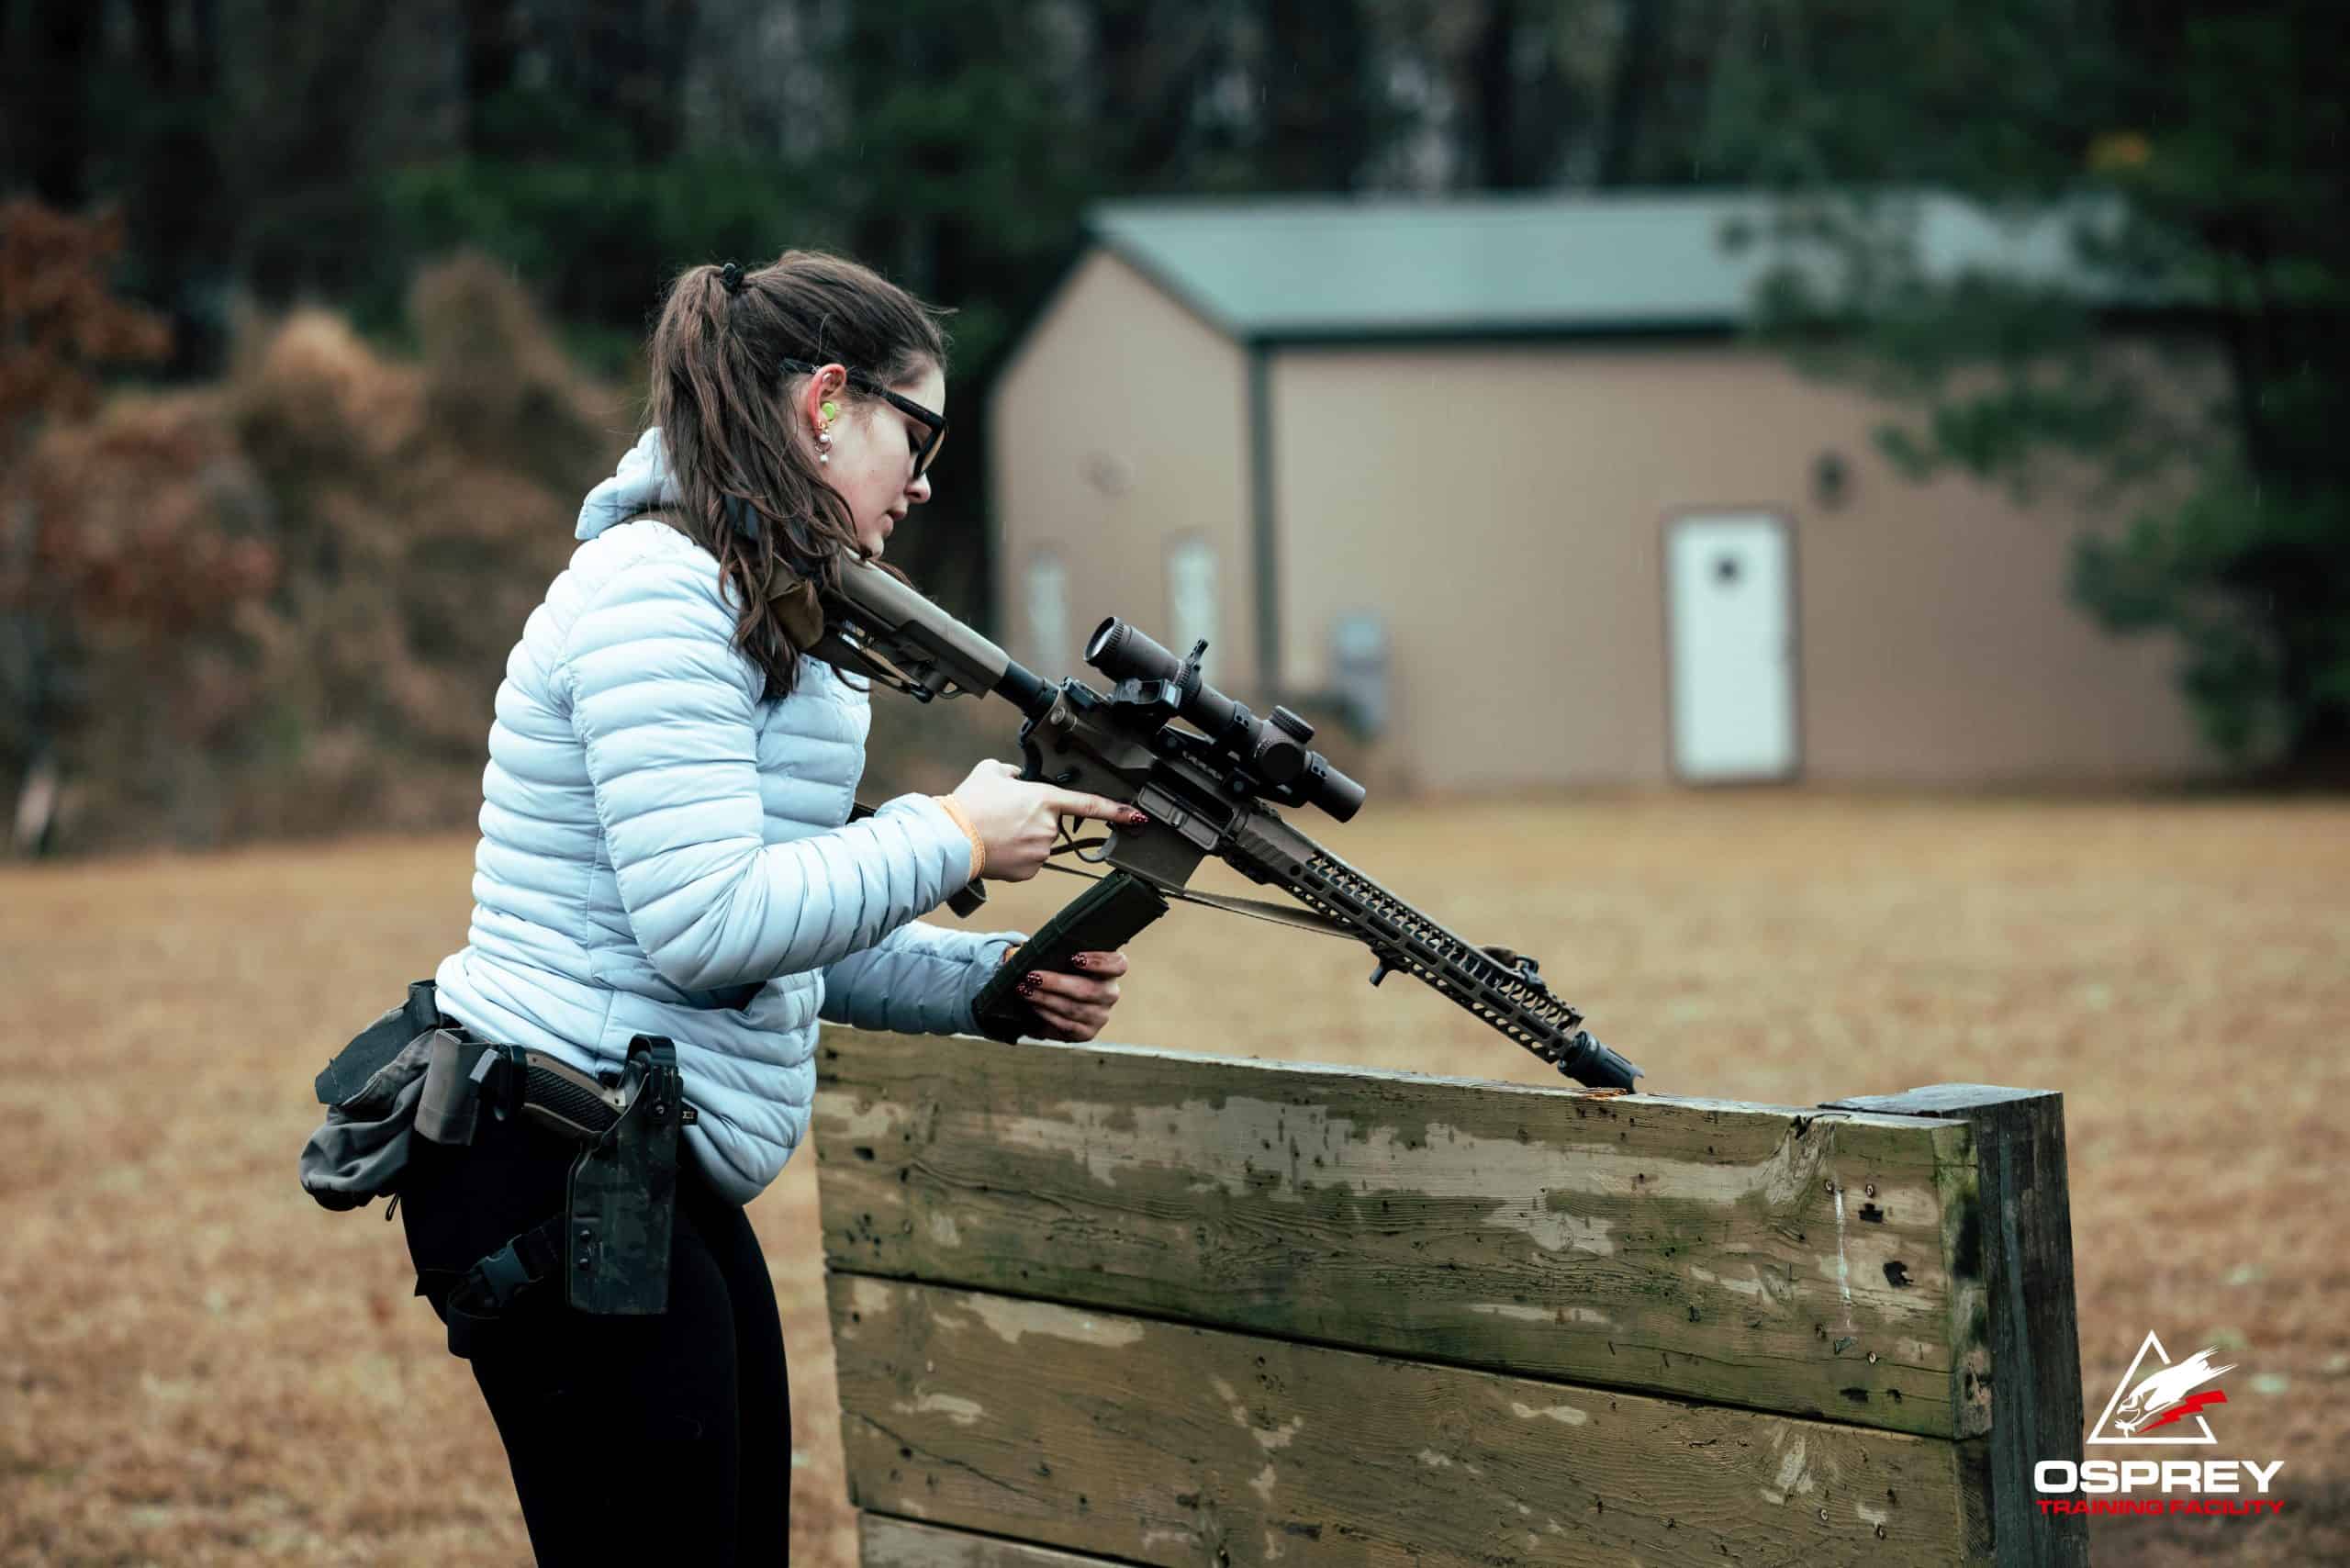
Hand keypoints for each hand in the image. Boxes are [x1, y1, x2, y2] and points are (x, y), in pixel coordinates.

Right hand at [947, 759, 1145, 881]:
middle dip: (1035, 820)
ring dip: (1025, 839)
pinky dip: (1018, 856)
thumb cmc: (969, 804)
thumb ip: (1012, 771)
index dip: (1116, 810)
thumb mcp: (990, 771)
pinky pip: (1030, 862)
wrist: (952, 838)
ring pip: (1040, 843)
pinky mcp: (1030, 871)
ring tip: (998, 832)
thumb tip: (1017, 777)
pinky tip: (999, 848)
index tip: (1136, 816)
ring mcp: (1041, 852)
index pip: (1089, 805)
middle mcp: (1048, 827)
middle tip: (1007, 817)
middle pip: (1052, 823)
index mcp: (1045, 799)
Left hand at [1000, 946, 1127, 1041]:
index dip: (1100, 962)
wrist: (1053, 998)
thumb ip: (1056, 952)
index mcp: (1110, 970)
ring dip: (1046, 999)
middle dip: (1057, 983)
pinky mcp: (1087, 1033)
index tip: (1075, 958)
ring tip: (1025, 990)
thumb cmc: (1059, 970)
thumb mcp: (1061, 958)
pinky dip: (1047, 1015)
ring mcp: (1100, 1015)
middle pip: (1090, 990)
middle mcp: (1110, 994)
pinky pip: (1067, 1025)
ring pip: (1075, 1009)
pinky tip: (1034, 1006)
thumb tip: (1032, 952)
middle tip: (1033, 976)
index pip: (1118, 965)